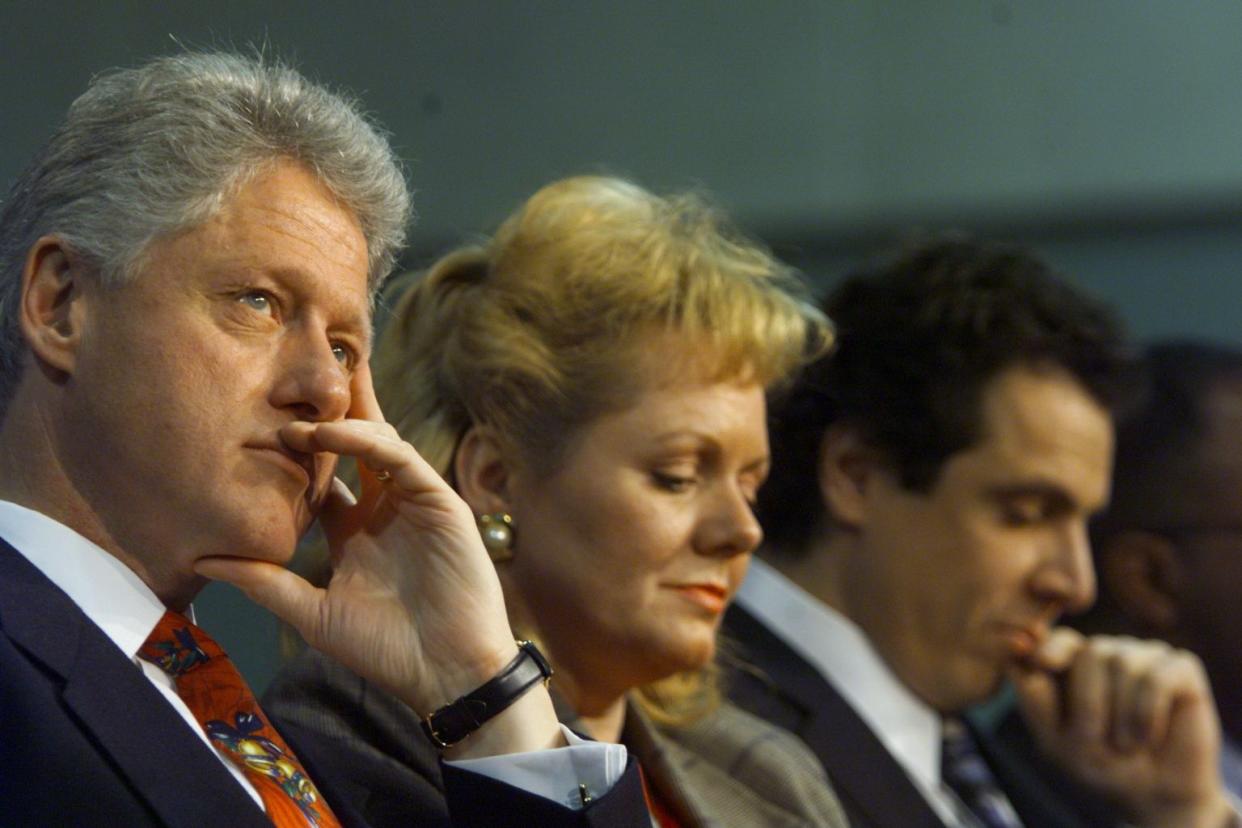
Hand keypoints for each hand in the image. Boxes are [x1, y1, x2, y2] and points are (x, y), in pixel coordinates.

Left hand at [195, 363, 560, 756]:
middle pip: (355, 443)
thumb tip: (202, 561)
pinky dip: (365, 440)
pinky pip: (400, 457)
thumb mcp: (313, 613)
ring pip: (378, 439)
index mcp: (357, 531)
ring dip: (337, 420)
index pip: (324, 476)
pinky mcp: (440, 500)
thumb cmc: (386, 650)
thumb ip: (265, 582)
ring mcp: (415, 500)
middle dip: (328, 408)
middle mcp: (385, 507)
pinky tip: (329, 431)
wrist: (446, 674)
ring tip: (292, 413)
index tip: (253, 424)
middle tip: (292, 369)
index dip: (295, 449)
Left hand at [1010, 628, 1234, 827]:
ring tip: (1127, 744)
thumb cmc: (1101, 764)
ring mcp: (1145, 655)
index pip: (1059, 641)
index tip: (1041, 661)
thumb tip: (1013, 659)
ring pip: (1125, 663)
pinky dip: (1148, 713)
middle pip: (1093, 652)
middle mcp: (1108, 652)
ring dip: (1122, 716)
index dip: (1051, 648)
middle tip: (1097, 739)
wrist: (1156, 795)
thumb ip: (1035, 702)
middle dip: (1090, 703)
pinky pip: (1158, 677)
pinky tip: (1150, 735)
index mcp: (1073, 663)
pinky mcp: (1181, 668)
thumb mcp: (1058, 742)